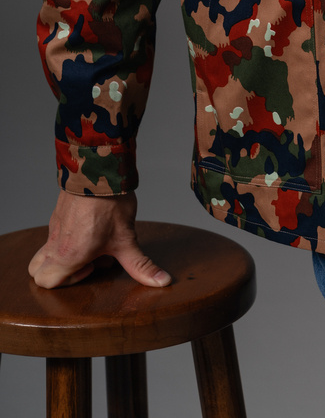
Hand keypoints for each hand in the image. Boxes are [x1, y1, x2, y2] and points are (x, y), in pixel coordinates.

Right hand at [28, 189, 171, 288]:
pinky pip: (55, 231)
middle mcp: (56, 242)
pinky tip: (92, 226)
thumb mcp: (127, 239)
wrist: (100, 167)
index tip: (93, 267)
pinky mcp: (59, 212)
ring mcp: (55, 225)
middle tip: (90, 260)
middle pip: (37, 270)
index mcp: (69, 254)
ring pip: (45, 250)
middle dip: (61, 272)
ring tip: (92, 244)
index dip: (69, 282)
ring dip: (65, 254)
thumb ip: (141, 265)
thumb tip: (162, 282)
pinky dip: (69, 237)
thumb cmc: (111, 204)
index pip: (46, 282)